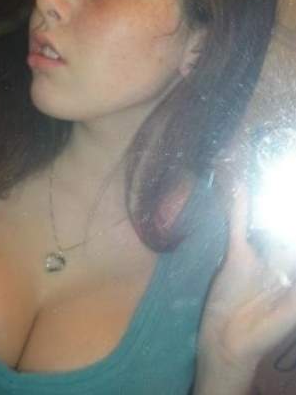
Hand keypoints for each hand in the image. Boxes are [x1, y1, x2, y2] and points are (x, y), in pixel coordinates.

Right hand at [195, 183, 295, 393]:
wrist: (227, 347)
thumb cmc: (264, 331)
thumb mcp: (289, 310)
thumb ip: (293, 290)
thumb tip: (277, 250)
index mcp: (291, 270)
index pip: (288, 232)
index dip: (285, 209)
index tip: (286, 182)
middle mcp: (276, 255)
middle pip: (278, 222)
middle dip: (276, 199)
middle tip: (275, 169)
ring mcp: (254, 253)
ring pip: (258, 218)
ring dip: (257, 198)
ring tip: (256, 169)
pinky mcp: (233, 254)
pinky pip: (235, 225)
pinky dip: (235, 206)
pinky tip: (234, 186)